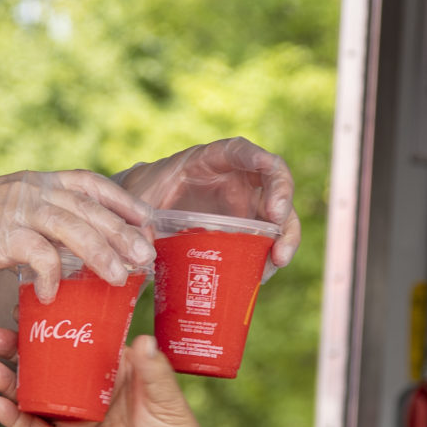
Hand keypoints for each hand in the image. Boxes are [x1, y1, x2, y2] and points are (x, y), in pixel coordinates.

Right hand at [0, 172, 154, 300]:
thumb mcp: (9, 215)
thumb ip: (41, 224)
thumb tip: (79, 247)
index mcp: (36, 182)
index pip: (91, 183)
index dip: (122, 201)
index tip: (146, 221)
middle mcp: (30, 189)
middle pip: (90, 208)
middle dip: (122, 233)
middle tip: (145, 257)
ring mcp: (15, 210)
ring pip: (73, 228)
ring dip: (100, 254)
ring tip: (119, 278)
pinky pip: (38, 255)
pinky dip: (50, 276)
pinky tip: (51, 295)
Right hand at [0, 331, 213, 426]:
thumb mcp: (168, 399)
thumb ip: (153, 371)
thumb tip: (144, 340)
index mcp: (111, 371)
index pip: (76, 341)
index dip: (52, 326)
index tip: (28, 311)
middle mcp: (86, 391)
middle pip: (45, 366)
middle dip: (16, 350)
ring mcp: (72, 419)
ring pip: (31, 396)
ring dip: (7, 381)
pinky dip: (12, 417)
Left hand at [118, 138, 300, 270]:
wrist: (146, 212)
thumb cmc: (146, 195)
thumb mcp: (140, 200)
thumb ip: (141, 218)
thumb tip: (144, 248)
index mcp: (211, 159)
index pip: (240, 150)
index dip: (256, 156)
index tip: (268, 165)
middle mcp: (237, 178)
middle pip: (274, 180)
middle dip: (282, 199)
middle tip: (276, 222)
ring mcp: (246, 204)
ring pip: (279, 215)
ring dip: (285, 236)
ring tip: (277, 260)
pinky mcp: (248, 230)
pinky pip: (267, 241)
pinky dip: (268, 258)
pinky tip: (261, 276)